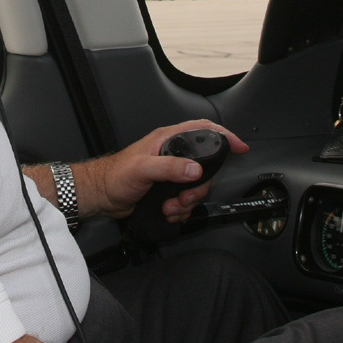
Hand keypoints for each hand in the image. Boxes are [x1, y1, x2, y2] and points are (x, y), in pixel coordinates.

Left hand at [76, 120, 247, 222]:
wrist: (102, 196)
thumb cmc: (115, 175)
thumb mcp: (143, 169)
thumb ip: (169, 167)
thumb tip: (194, 170)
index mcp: (168, 140)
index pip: (203, 130)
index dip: (224, 136)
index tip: (240, 147)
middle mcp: (172, 155)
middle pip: (204, 169)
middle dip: (199, 188)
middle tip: (186, 197)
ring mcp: (171, 174)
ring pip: (196, 188)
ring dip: (187, 203)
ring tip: (170, 207)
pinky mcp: (168, 191)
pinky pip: (186, 202)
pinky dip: (180, 211)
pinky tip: (167, 211)